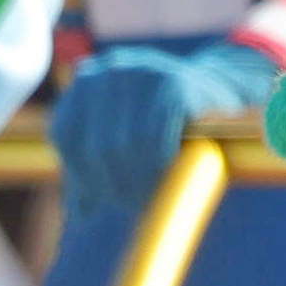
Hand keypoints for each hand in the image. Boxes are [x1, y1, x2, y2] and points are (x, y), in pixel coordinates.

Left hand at [55, 41, 276, 213]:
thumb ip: (97, 170)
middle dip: (116, 184)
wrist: (218, 91)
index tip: (106, 198)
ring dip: (140, 180)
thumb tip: (78, 215)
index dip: (83, 172)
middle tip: (134, 205)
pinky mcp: (172, 82)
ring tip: (151, 196)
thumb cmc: (166, 123)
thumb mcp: (124, 141)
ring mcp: (139, 71)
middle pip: (97, 144)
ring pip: (126, 144)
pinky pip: (158, 137)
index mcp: (85, 82)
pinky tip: (170, 172)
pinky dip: (162, 163)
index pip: (66, 134)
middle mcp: (107, 70)